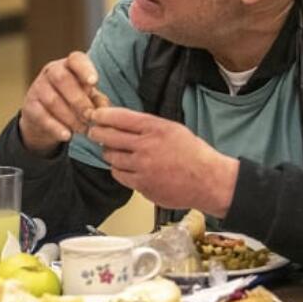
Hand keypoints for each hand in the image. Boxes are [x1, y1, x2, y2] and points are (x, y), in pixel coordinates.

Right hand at [18, 52, 108, 154]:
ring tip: (82, 129)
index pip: (76, 59)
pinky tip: (67, 135)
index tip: (94, 82)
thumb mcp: (89, 98)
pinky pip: (42, 116)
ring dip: (70, 117)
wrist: (44, 116)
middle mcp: (52, 71)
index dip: (85, 69)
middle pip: (62, 80)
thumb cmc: (73, 100)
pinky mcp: (30, 106)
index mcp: (70, 64)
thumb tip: (105, 111)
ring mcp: (38, 88)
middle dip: (79, 100)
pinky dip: (56, 127)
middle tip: (90, 116)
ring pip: (52, 100)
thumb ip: (99, 101)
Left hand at [86, 107, 238, 216]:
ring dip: (109, 153)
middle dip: (97, 134)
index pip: (119, 118)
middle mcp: (146, 147)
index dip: (102, 116)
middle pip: (109, 137)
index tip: (94, 116)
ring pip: (111, 157)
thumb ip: (147, 125)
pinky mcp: (141, 185)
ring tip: (113, 151)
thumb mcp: (173, 129)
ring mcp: (142, 167)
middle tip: (94, 133)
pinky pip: (119, 175)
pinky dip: (118, 170)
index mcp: (155, 128)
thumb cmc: (193, 154)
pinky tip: (124, 167)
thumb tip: (122, 122)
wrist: (208, 181)